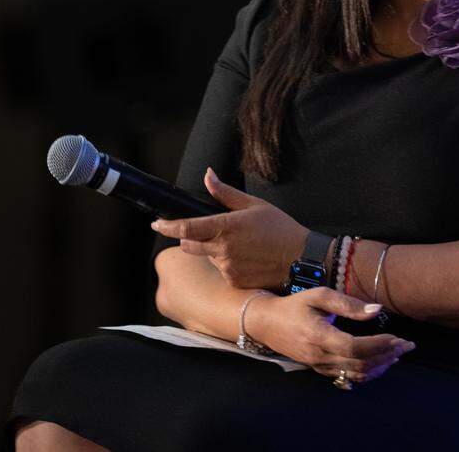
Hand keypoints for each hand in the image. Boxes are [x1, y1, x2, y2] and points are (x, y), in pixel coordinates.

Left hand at [152, 167, 309, 289]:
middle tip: (212, 233)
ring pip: (207, 258)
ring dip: (214, 251)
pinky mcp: (234, 282)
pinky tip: (247, 259)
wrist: (301, 258)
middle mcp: (223, 249)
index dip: (167, 226)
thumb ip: (225, 194)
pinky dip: (228, 264)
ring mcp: (227, 267)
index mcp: (226, 226)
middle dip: (190, 239)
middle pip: (188, 246)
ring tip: (241, 246)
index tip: (157, 223)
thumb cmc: (281, 229)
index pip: (185, 228)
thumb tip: (208, 175)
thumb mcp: (254, 205)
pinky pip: (222, 271)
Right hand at [247, 287, 415, 383]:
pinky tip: (381, 364)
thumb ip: (347, 304)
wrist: (267, 324)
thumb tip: (377, 310)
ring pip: (356, 373)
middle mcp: (319, 356)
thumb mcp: (319, 295)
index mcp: (318, 335)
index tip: (398, 337)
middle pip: (359, 363)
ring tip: (398, 353)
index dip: (379, 344)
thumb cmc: (294, 305)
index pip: (354, 347)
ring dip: (380, 365)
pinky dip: (368, 372)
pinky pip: (348, 377)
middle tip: (407, 345)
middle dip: (387, 354)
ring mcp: (319, 366)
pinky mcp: (320, 369)